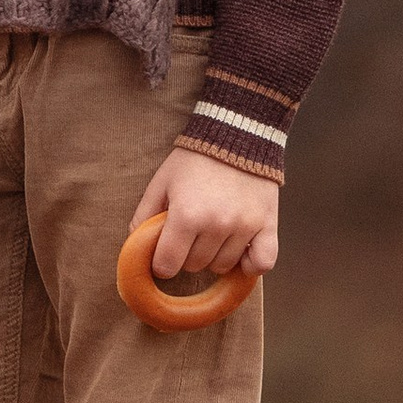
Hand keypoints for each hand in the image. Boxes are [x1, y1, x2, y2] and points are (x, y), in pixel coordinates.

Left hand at [134, 146, 280, 282]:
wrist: (236, 136)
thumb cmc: (194, 160)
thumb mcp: (162, 182)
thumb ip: (144, 215)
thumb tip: (135, 244)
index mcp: (186, 215)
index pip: (167, 264)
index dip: (161, 264)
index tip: (163, 256)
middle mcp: (216, 224)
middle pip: (194, 266)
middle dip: (186, 255)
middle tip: (188, 234)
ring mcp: (244, 227)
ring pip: (223, 266)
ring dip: (214, 257)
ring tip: (211, 233)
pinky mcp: (267, 225)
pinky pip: (262, 263)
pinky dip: (250, 265)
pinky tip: (240, 253)